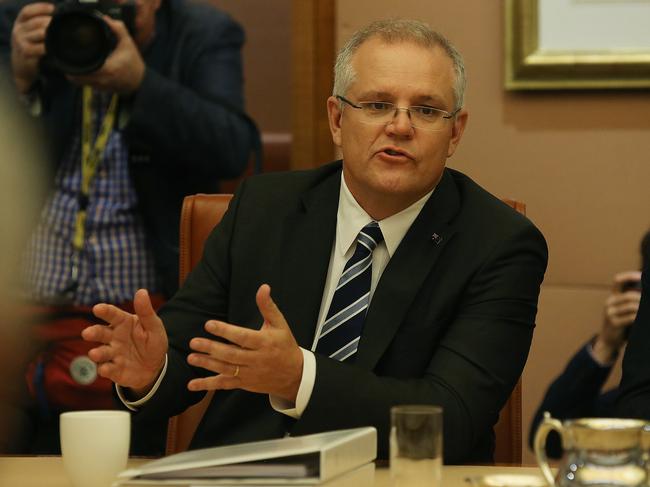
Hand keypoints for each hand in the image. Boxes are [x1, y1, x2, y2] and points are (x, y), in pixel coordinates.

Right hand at [10, 2, 53, 92]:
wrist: (21, 66)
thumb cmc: (30, 46)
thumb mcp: (30, 32)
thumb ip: (39, 24)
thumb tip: (58, 17)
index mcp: (19, 23)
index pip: (27, 11)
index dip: (40, 8)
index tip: (53, 9)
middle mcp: (18, 30)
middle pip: (37, 22)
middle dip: (51, 22)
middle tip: (62, 25)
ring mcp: (21, 42)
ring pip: (41, 33)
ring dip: (52, 34)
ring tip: (62, 35)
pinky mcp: (26, 53)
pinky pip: (41, 48)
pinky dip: (50, 46)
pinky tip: (56, 47)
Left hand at [67, 16, 144, 93]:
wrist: (140, 81)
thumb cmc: (133, 63)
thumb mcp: (128, 44)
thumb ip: (119, 30)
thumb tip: (106, 19)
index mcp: (107, 68)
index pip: (83, 69)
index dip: (73, 63)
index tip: (69, 54)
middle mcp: (102, 80)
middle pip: (77, 78)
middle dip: (70, 69)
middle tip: (67, 58)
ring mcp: (101, 86)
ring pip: (80, 82)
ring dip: (75, 74)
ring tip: (73, 63)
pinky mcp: (101, 89)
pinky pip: (86, 84)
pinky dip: (82, 78)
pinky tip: (82, 70)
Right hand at [82, 289, 167, 394]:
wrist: (155, 367)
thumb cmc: (153, 342)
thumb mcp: (154, 326)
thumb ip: (146, 311)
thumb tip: (141, 291)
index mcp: (123, 323)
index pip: (112, 314)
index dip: (104, 311)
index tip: (97, 308)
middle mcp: (114, 337)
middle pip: (100, 333)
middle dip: (93, 333)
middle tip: (87, 333)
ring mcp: (112, 354)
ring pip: (100, 352)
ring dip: (97, 353)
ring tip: (94, 354)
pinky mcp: (113, 370)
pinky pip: (106, 369)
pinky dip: (104, 369)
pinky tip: (104, 369)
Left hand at [186, 284, 303, 402]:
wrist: (295, 375)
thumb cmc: (285, 345)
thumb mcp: (280, 324)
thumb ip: (268, 306)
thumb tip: (263, 287)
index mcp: (264, 343)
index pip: (242, 337)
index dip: (225, 331)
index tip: (209, 324)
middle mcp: (256, 360)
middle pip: (231, 355)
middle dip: (211, 348)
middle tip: (194, 342)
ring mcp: (250, 374)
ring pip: (226, 369)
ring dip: (207, 364)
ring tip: (191, 357)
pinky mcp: (244, 383)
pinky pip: (224, 385)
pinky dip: (208, 385)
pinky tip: (192, 384)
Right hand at [592, 270, 641, 361]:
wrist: (608, 340)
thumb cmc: (621, 323)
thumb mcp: (624, 309)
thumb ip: (632, 301)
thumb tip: (644, 294)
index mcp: (613, 297)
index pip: (618, 281)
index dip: (628, 276)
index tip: (640, 275)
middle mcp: (610, 302)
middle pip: (630, 295)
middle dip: (643, 299)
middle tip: (648, 302)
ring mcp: (610, 312)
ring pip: (632, 306)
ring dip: (643, 309)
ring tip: (646, 312)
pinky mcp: (614, 323)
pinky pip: (631, 317)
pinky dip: (640, 318)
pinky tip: (642, 319)